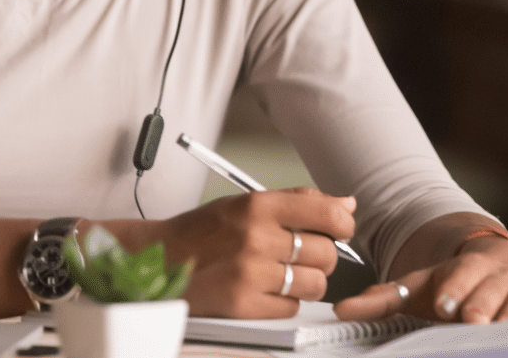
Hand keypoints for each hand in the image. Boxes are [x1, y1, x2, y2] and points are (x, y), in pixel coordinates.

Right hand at [160, 187, 356, 318]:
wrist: (161, 258)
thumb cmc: (203, 230)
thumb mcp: (244, 202)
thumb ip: (296, 201)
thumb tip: (345, 203)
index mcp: (257, 205)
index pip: (326, 213)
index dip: (342, 223)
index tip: (340, 227)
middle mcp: (256, 237)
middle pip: (326, 253)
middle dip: (321, 255)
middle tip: (301, 253)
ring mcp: (251, 273)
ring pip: (316, 284)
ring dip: (307, 281)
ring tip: (284, 273)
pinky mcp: (245, 305)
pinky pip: (292, 307)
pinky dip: (285, 301)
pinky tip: (265, 288)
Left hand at [335, 234, 507, 323]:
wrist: (501, 263)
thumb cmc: (454, 283)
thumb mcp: (419, 286)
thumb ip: (381, 300)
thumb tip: (340, 310)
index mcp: (466, 268)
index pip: (460, 275)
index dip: (454, 288)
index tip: (442, 305)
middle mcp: (496, 277)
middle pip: (490, 291)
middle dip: (480, 305)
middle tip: (469, 320)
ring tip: (504, 327)